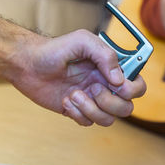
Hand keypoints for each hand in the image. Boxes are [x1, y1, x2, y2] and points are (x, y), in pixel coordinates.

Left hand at [11, 29, 146, 125]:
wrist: (27, 64)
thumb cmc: (54, 49)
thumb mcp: (82, 41)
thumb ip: (105, 55)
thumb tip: (119, 79)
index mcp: (111, 69)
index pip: (137, 84)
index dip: (132, 88)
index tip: (115, 84)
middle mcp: (106, 85)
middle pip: (127, 106)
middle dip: (111, 101)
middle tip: (93, 88)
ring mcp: (93, 100)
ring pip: (109, 119)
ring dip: (92, 109)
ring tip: (75, 95)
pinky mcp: (79, 111)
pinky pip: (89, 123)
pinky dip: (78, 113)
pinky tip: (66, 99)